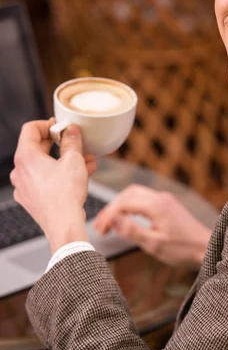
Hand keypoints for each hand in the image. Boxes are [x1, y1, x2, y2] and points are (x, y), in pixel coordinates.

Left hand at [10, 119, 97, 252]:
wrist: (63, 225)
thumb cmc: (65, 195)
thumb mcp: (74, 160)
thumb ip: (72, 141)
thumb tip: (71, 130)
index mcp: (25, 157)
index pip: (30, 129)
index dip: (47, 124)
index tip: (61, 127)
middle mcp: (19, 171)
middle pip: (36, 147)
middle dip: (59, 144)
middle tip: (74, 142)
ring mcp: (23, 187)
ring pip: (43, 165)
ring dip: (63, 160)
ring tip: (85, 161)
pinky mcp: (30, 199)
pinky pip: (44, 180)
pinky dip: (59, 175)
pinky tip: (79, 176)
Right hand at [93, 185, 211, 268]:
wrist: (206, 247)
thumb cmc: (183, 249)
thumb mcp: (154, 244)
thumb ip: (132, 231)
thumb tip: (112, 220)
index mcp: (156, 205)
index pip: (123, 203)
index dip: (108, 215)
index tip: (99, 230)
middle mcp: (160, 197)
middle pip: (127, 194)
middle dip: (111, 208)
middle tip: (100, 227)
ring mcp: (165, 199)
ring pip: (135, 194)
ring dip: (120, 206)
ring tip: (109, 223)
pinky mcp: (167, 204)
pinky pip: (144, 198)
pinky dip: (130, 206)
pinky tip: (126, 219)